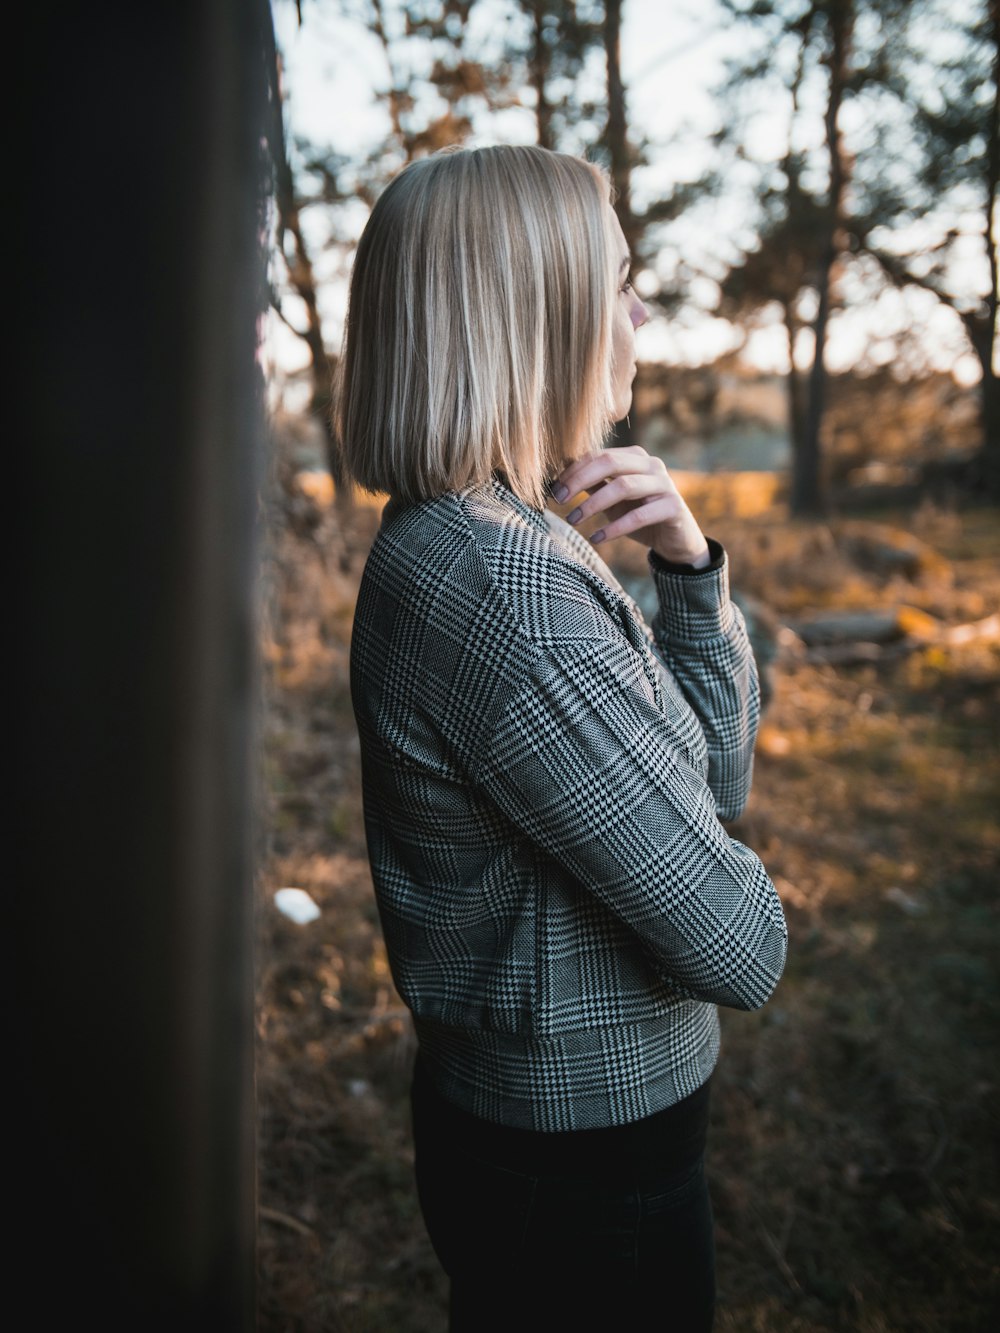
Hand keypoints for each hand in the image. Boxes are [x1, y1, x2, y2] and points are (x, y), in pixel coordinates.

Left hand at [553, 446, 710, 567]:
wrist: (676, 540)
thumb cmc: (639, 515)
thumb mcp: (612, 500)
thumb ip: (592, 486)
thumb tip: (559, 478)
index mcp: (636, 457)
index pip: (599, 455)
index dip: (574, 470)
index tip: (553, 488)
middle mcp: (652, 465)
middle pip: (610, 462)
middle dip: (580, 480)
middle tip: (559, 500)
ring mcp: (665, 484)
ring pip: (624, 486)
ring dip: (593, 504)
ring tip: (573, 521)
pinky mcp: (673, 507)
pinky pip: (639, 516)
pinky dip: (614, 528)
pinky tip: (597, 539)